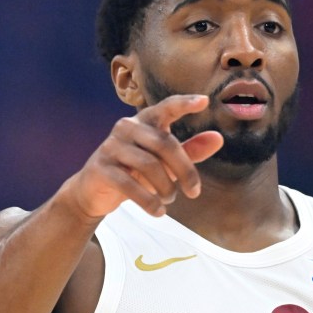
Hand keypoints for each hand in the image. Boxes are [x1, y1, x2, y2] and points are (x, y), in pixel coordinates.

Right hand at [63, 94, 223, 218]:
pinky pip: (130, 185)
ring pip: (149, 166)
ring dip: (166, 188)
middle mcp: (127, 128)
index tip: (204, 101)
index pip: (166, 108)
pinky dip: (148, 201)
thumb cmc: (135, 172)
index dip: (184, 104)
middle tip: (194, 192)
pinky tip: (158, 211)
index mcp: (145, 121)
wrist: (94, 191)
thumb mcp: (165, 162)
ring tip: (169, 200)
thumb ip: (190, 150)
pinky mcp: (101, 168)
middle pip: (165, 144)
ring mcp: (111, 146)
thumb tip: (218, 138)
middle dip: (185, 171)